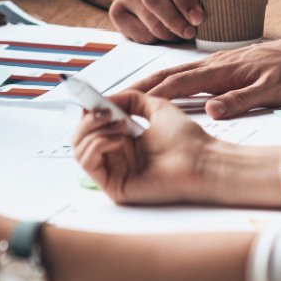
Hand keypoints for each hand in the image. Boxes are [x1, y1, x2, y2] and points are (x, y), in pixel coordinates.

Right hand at [73, 91, 215, 203]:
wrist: (202, 159)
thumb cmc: (187, 139)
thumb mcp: (155, 106)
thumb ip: (129, 98)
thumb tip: (102, 98)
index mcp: (124, 140)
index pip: (91, 125)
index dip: (87, 110)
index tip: (85, 94)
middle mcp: (116, 156)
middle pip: (80, 136)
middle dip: (89, 117)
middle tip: (106, 110)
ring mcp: (114, 171)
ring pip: (79, 148)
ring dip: (94, 129)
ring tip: (121, 123)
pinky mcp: (114, 186)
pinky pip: (88, 162)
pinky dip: (97, 143)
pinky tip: (119, 138)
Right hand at [108, 0, 203, 42]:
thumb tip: (222, 17)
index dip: (185, 0)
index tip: (199, 18)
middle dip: (174, 20)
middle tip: (190, 33)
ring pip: (147, 20)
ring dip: (167, 34)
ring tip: (180, 36)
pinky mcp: (116, 11)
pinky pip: (137, 33)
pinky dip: (153, 40)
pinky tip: (162, 35)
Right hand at [131, 31, 280, 118]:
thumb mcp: (273, 91)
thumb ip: (241, 100)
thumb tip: (211, 109)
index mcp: (222, 71)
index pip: (177, 84)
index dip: (150, 95)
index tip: (125, 104)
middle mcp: (215, 63)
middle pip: (170, 74)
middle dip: (140, 86)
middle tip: (114, 98)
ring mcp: (219, 62)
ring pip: (178, 71)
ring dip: (153, 81)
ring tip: (131, 93)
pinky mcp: (226, 64)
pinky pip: (191, 72)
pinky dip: (171, 79)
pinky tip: (169, 85)